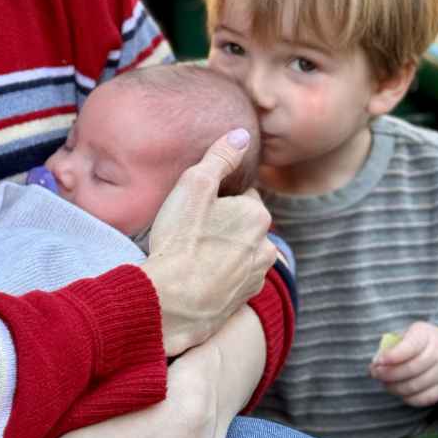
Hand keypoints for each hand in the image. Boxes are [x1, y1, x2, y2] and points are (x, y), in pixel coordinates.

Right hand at [143, 129, 274, 355]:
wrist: (172, 303)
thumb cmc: (181, 240)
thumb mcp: (195, 185)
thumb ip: (220, 156)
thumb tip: (241, 134)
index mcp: (258, 215)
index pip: (241, 196)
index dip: (216, 199)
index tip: (194, 208)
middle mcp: (266, 246)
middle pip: (241, 226)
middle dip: (222, 226)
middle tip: (189, 231)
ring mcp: (256, 277)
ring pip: (239, 253)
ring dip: (221, 252)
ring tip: (190, 255)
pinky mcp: (242, 302)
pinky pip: (231, 280)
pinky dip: (218, 277)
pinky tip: (194, 278)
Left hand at [369, 322, 437, 406]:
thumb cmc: (423, 341)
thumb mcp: (409, 334)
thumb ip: (391, 346)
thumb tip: (376, 362)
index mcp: (425, 335)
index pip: (409, 347)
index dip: (391, 356)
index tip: (377, 362)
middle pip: (410, 369)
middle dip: (388, 374)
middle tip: (375, 374)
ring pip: (415, 386)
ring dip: (395, 387)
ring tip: (385, 383)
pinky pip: (424, 398)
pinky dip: (408, 398)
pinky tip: (399, 392)